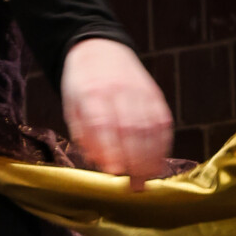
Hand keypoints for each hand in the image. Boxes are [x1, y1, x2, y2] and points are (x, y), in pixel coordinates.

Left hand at [60, 38, 173, 187]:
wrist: (100, 49)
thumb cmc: (81, 85)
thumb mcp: (72, 107)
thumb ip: (84, 135)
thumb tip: (102, 163)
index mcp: (91, 93)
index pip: (103, 123)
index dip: (111, 149)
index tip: (115, 172)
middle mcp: (118, 91)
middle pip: (131, 128)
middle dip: (135, 160)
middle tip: (135, 185)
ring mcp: (140, 91)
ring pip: (151, 127)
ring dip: (152, 157)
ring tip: (148, 178)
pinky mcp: (155, 94)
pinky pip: (164, 121)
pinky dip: (164, 144)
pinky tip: (159, 160)